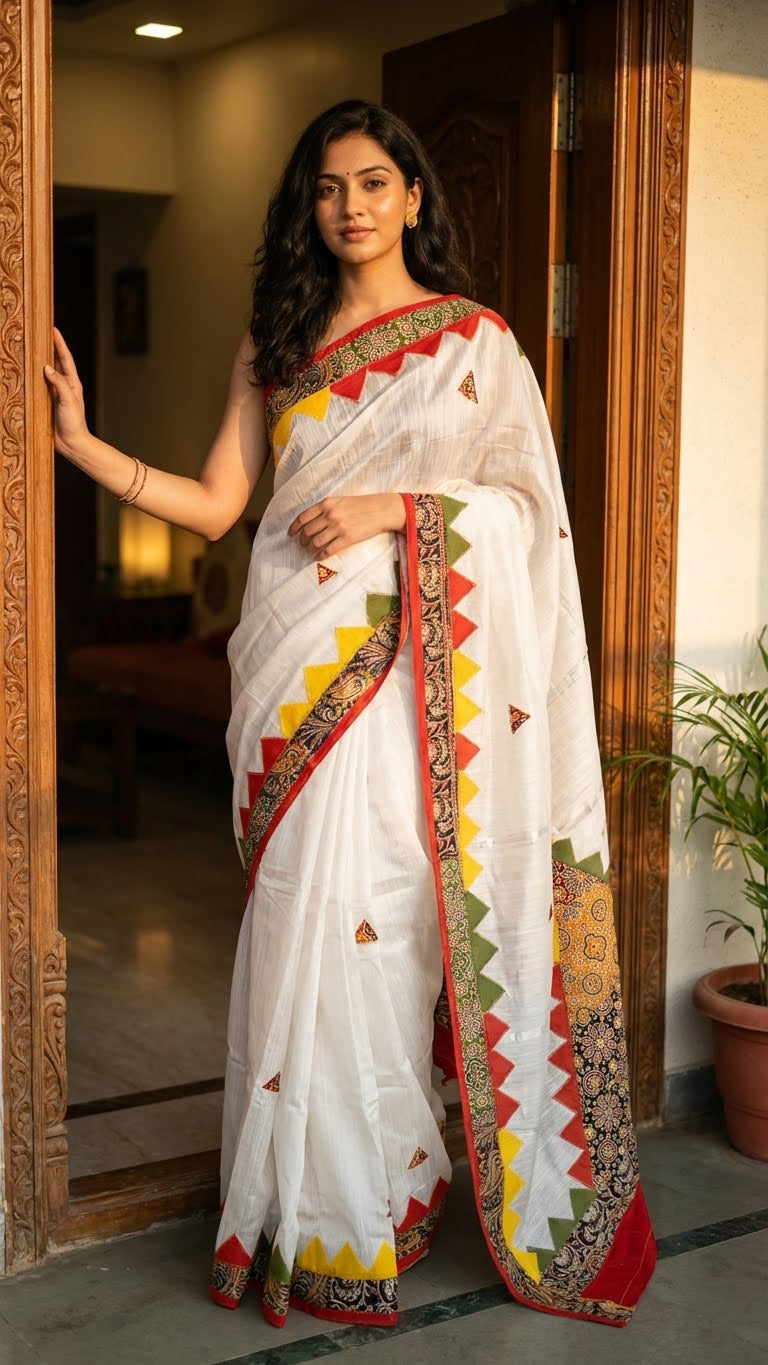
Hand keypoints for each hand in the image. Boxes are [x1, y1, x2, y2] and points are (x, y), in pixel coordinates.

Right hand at [43, 327, 90, 457]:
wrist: (72, 444)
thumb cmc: (74, 423)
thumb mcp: (68, 401)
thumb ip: (59, 383)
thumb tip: (47, 367)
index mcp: (72, 383)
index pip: (65, 358)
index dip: (59, 343)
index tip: (53, 329)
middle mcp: (63, 386)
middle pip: (55, 362)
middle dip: (48, 348)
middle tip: (39, 335)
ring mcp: (55, 394)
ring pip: (45, 373)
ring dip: (39, 361)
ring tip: (30, 349)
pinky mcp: (46, 403)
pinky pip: (38, 386)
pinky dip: (32, 378)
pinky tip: (25, 373)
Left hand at [288, 493, 404, 557]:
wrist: (381, 510)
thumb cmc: (361, 505)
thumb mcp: (340, 501)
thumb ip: (325, 509)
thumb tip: (310, 521)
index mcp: (326, 504)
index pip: (303, 517)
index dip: (294, 528)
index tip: (291, 534)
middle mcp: (330, 515)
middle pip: (307, 532)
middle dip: (302, 541)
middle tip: (303, 545)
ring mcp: (338, 527)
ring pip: (315, 542)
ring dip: (310, 549)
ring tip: (311, 552)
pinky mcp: (347, 539)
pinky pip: (328, 550)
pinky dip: (321, 555)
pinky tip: (319, 556)